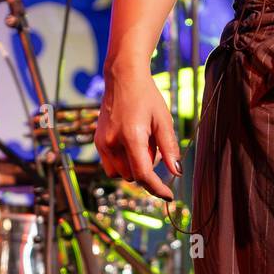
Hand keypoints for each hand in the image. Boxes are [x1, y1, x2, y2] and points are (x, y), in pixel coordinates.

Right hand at [94, 66, 181, 200]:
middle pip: (133, 176)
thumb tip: (176, 172)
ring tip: (142, 142)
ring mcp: (102, 143)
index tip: (169, 195)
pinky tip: (131, 142)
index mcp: (131, 137)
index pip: (143, 175)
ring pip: (120, 173)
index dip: (157, 189)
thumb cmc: (146, 96)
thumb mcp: (163, 120)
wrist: (123, 77)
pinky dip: (123, 162)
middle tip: (154, 145)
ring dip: (134, 166)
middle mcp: (112, 143)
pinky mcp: (98, 142)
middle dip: (147, 168)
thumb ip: (169, 148)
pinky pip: (111, 165)